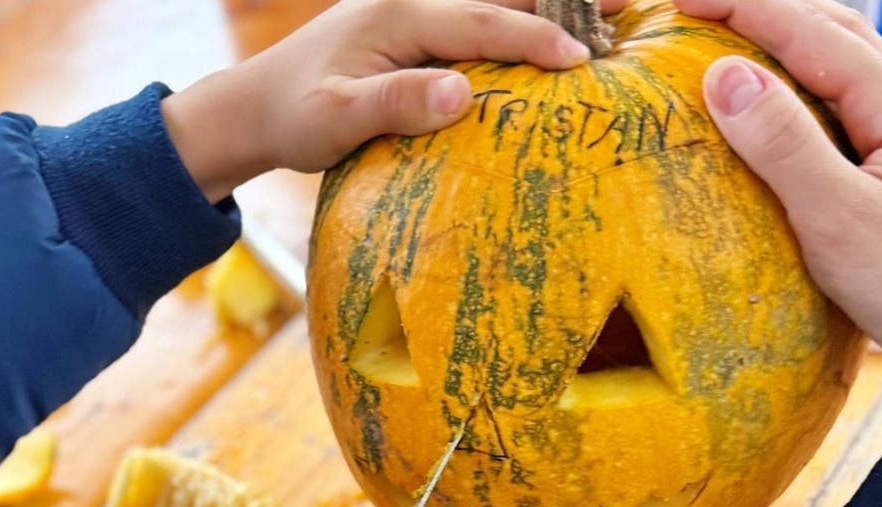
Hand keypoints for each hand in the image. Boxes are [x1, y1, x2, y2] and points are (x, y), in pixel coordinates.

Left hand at [164, 0, 615, 202]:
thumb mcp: (334, 119)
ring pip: (495, 3)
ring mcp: (415, 12)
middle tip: (630, 6)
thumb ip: (395, 105)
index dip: (536, 39)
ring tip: (612, 14)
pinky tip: (556, 40)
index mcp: (399, 13)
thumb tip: (462, 95)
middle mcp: (412, 1)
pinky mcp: (416, 31)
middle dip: (565, 2)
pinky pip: (479, 21)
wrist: (251, 108)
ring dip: (548, 9)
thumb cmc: (291, 118)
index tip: (583, 60)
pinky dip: (519, 25)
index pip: (483, 22)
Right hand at [675, 0, 881, 404]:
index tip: (676, 1)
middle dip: (761, 11)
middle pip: (830, 30)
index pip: (809, 29)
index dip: (741, 6)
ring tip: (723, 44)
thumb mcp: (837, 216)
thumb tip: (722, 74)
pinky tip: (770, 114)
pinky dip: (795, 90)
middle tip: (693, 13)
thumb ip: (782, 142)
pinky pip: (838, 108)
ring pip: (837, 66)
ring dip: (781, 43)